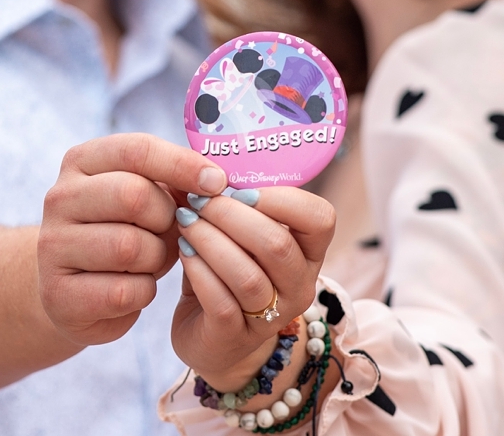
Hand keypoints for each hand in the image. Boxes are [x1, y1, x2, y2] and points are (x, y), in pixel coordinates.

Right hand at [38, 134, 227, 345]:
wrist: (72, 291)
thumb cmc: (121, 233)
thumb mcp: (143, 199)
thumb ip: (172, 182)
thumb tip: (214, 181)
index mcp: (81, 162)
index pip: (136, 150)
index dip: (182, 164)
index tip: (216, 182)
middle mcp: (59, 198)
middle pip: (133, 196)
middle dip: (166, 218)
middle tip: (170, 231)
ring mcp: (53, 246)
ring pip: (130, 247)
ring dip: (156, 258)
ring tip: (150, 261)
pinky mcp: (60, 294)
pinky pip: (125, 291)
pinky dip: (143, 292)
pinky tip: (134, 287)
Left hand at [171, 187, 335, 390]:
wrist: (212, 338)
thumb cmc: (225, 273)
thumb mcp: (235, 235)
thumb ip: (226, 202)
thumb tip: (196, 164)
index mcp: (308, 252)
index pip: (320, 218)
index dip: (280, 198)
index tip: (237, 188)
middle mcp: (300, 285)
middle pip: (276, 244)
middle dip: (230, 215)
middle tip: (197, 201)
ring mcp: (272, 316)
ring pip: (247, 275)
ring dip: (210, 241)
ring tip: (184, 223)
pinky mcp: (236, 336)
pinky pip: (221, 301)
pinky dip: (199, 271)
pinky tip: (183, 253)